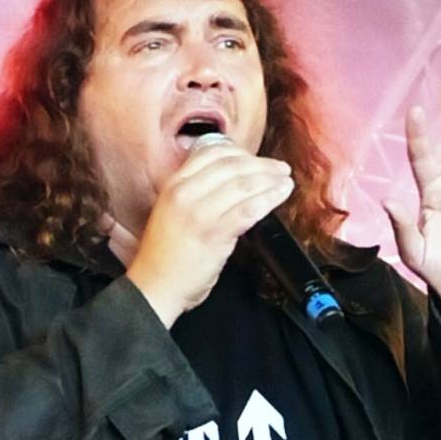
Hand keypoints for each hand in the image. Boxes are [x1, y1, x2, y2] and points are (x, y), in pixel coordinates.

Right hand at [125, 141, 292, 326]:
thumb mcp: (172, 212)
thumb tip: (228, 182)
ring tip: (285, 180)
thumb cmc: (165, 256)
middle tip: (279, 168)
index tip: (256, 159)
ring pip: (243, 185)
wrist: (155, 287)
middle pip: (231, 166)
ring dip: (270, 180)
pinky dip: (269, 199)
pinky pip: (248, 209)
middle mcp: (184, 193)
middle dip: (261, 164)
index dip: (240, 152)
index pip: (211, 153)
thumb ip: (194, 193)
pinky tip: (281, 195)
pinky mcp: (214, 234)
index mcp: (173, 185)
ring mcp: (199, 213)